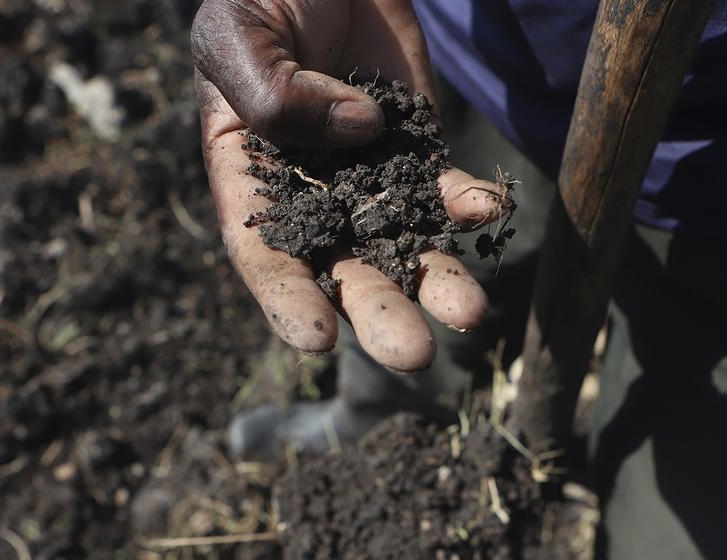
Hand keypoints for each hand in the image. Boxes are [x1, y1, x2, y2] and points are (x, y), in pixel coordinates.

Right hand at [192, 0, 506, 371]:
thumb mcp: (237, 38)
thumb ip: (275, 96)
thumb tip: (360, 133)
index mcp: (249, 185)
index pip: (264, 256)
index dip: (287, 300)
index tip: (317, 339)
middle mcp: (310, 200)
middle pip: (343, 269)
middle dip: (379, 312)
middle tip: (413, 355)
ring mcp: (368, 183)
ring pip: (402, 244)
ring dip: (436, 280)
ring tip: (470, 313)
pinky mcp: (416, 155)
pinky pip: (444, 190)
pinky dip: (467, 205)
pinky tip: (489, 208)